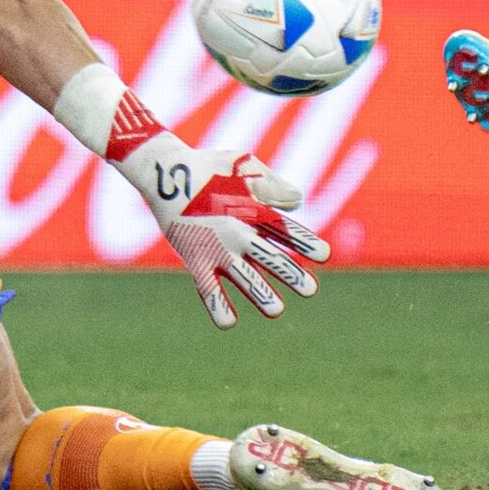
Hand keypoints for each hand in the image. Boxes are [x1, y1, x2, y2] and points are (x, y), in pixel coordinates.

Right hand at [116, 128, 327, 327]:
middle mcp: (235, 230)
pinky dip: (216, 305)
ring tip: (276, 311)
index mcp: (250, 207)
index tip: (324, 255)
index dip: (304, 242)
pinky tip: (229, 323)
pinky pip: (206, 287)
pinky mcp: (194, 258)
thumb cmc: (209, 166)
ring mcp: (214, 247)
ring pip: (241, 276)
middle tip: (311, 290)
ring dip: (259, 294)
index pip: (282, 228)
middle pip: (268, 256)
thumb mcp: (244, 167)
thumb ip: (272, 186)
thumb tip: (298, 200)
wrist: (163, 171)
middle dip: (290, 273)